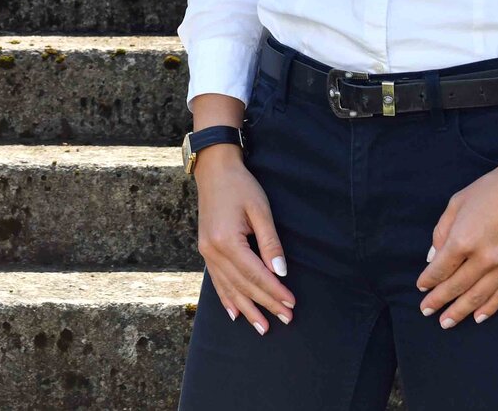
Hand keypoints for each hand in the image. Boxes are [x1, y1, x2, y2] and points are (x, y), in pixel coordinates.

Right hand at [193, 146, 296, 333]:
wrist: (213, 170)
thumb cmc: (240, 186)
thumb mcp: (260, 209)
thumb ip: (270, 242)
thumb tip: (280, 272)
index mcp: (227, 241)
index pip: (255, 274)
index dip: (274, 291)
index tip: (292, 303)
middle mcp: (213, 250)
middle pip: (243, 285)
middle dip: (266, 303)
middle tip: (286, 318)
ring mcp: (206, 252)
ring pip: (229, 288)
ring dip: (247, 308)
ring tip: (262, 327)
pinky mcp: (205, 250)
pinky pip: (216, 281)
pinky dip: (226, 298)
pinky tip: (235, 313)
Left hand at [414, 158, 497, 326]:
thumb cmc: (490, 189)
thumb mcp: (457, 203)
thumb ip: (441, 232)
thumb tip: (433, 258)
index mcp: (463, 239)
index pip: (441, 269)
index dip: (429, 281)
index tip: (421, 288)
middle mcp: (484, 257)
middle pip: (456, 286)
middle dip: (439, 300)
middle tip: (426, 311)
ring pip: (478, 297)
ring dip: (461, 311)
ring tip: (447, 322)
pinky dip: (489, 308)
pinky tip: (478, 317)